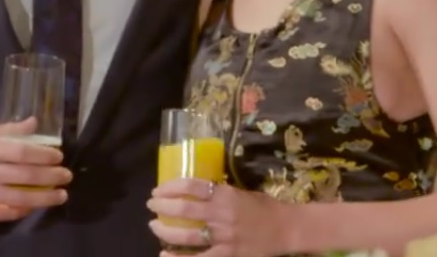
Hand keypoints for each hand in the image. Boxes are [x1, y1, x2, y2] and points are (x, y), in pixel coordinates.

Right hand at [0, 117, 72, 223]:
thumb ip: (4, 129)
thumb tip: (34, 122)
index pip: (21, 152)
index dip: (43, 155)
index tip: (59, 157)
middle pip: (25, 176)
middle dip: (51, 177)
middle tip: (67, 176)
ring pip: (20, 198)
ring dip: (45, 197)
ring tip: (61, 195)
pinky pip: (6, 213)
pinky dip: (23, 211)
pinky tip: (35, 206)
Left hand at [147, 178, 290, 256]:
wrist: (286, 229)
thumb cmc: (264, 209)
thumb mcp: (241, 193)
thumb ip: (220, 193)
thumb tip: (193, 192)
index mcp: (226, 195)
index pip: (192, 186)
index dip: (170, 187)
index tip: (158, 190)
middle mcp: (222, 215)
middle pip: (183, 209)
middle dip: (162, 207)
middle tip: (151, 205)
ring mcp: (223, 238)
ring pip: (185, 235)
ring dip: (165, 230)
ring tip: (154, 226)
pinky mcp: (226, 256)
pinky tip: (164, 255)